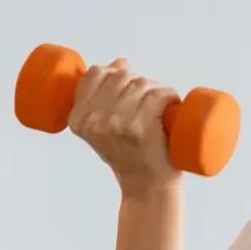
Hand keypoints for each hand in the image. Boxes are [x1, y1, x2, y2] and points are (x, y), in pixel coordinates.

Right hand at [68, 58, 181, 196]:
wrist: (146, 187)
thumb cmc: (128, 154)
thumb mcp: (102, 128)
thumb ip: (102, 97)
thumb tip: (120, 62)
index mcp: (79, 119)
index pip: (95, 74)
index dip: (115, 71)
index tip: (127, 82)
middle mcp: (94, 120)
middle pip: (122, 77)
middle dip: (139, 81)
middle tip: (150, 100)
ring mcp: (117, 123)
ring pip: (142, 83)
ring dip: (157, 89)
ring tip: (161, 106)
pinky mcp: (141, 128)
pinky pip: (158, 95)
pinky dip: (169, 95)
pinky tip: (171, 104)